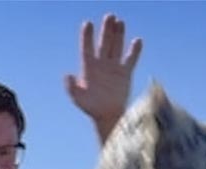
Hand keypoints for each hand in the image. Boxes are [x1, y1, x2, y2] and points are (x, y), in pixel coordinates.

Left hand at [65, 14, 142, 139]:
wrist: (107, 115)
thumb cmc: (91, 107)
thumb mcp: (78, 98)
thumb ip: (71, 88)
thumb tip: (67, 75)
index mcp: (88, 67)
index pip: (87, 48)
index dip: (87, 36)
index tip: (87, 24)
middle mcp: (101, 64)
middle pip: (104, 43)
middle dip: (106, 30)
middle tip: (109, 16)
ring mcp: (113, 67)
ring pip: (116, 46)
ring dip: (118, 34)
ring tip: (120, 21)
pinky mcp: (125, 73)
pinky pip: (131, 59)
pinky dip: (135, 51)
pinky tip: (137, 40)